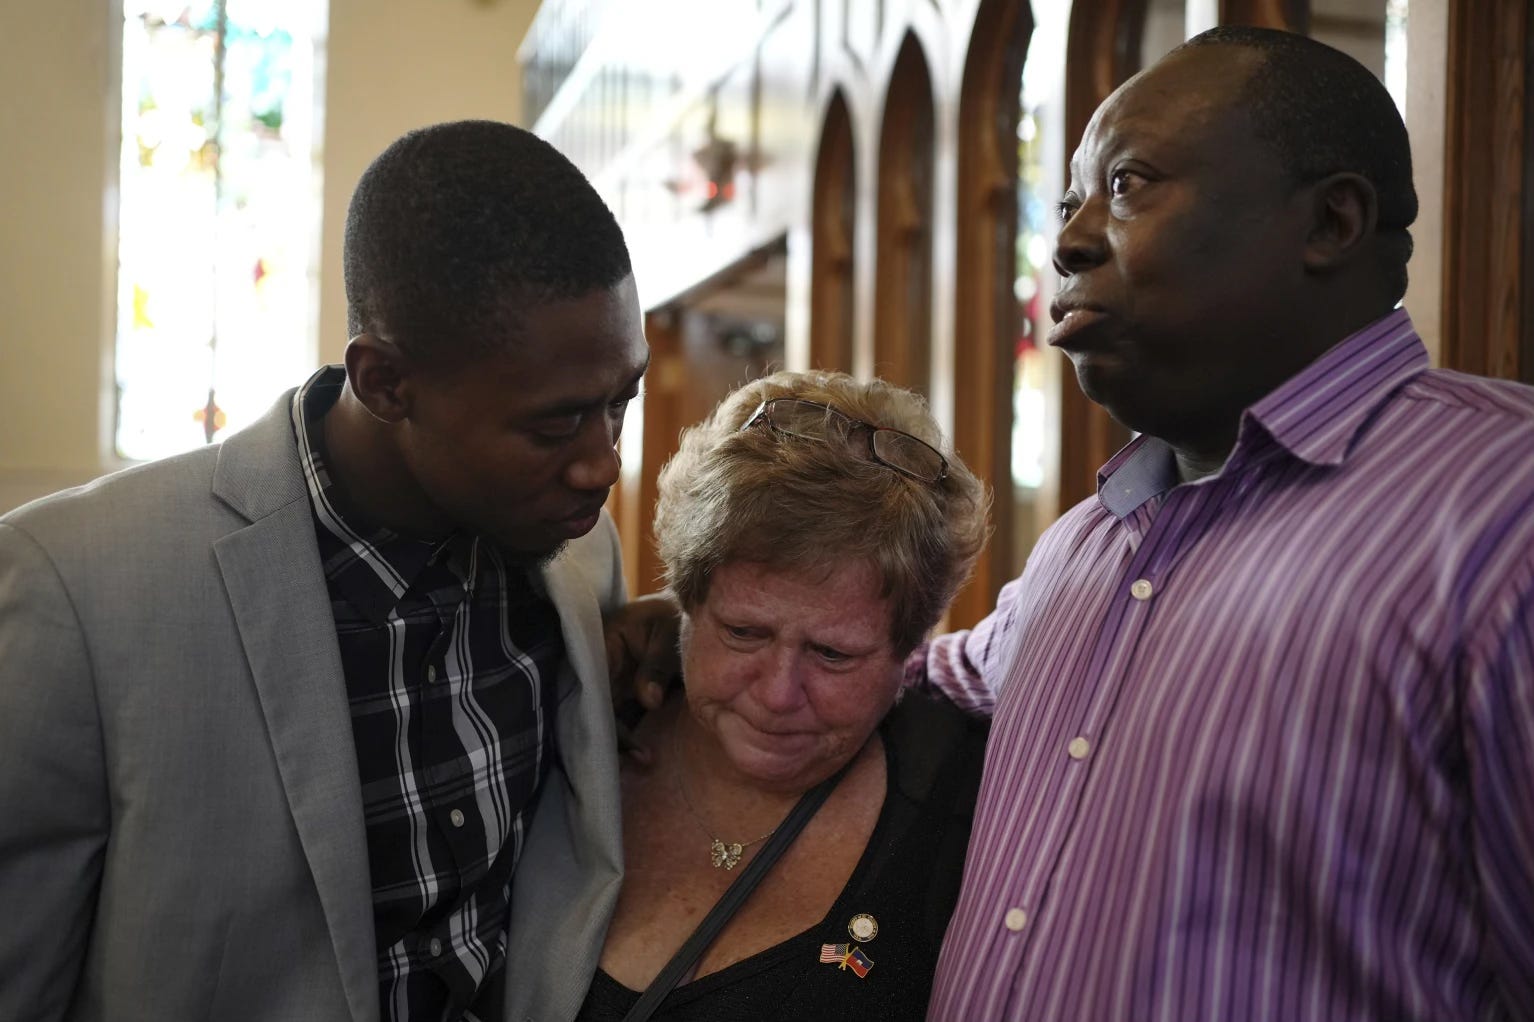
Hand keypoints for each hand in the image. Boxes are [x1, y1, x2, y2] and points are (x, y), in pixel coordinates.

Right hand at [604, 591, 682, 762]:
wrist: (694, 613)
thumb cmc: (676, 616)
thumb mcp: (670, 634)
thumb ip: (656, 666)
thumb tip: (647, 701)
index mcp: (604, 640)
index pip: (593, 679)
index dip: (598, 708)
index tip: (611, 735)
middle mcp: (602, 662)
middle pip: (595, 702)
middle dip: (609, 733)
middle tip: (630, 756)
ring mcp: (613, 678)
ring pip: (607, 714)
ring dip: (620, 740)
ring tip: (642, 760)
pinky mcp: (627, 691)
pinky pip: (622, 716)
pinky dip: (630, 736)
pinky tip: (643, 756)